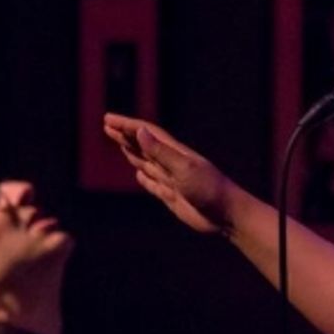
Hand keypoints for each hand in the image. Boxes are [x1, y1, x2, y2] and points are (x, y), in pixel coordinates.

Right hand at [102, 113, 235, 235]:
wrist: (226, 214)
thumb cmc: (209, 189)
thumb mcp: (183, 168)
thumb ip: (161, 151)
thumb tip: (140, 131)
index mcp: (174, 153)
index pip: (146, 133)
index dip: (127, 125)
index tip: (108, 119)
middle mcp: (171, 164)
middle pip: (144, 145)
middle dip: (125, 135)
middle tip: (107, 125)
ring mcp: (172, 180)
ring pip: (147, 162)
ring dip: (132, 152)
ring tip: (120, 143)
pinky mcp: (172, 197)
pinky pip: (154, 184)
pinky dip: (145, 178)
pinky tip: (140, 174)